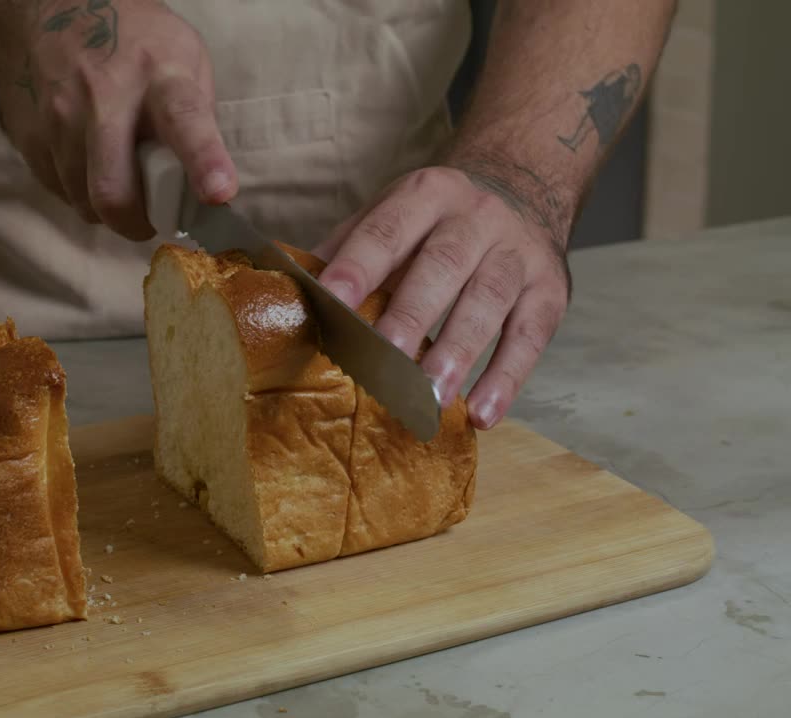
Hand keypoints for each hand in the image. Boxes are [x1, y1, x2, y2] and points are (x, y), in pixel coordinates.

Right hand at [0, 0, 236, 238]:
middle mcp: (104, 96)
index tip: (218, 193)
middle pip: (114, 190)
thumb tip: (201, 181)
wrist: (45, 9)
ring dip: (107, 208)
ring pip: (85, 202)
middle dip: (137, 221)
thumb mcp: (181, 56)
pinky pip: (61, 192)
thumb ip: (196, 115)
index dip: (202, 160)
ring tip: (118, 178)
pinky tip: (87, 160)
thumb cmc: (131, 40)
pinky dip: (80, 191)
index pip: (183, 119)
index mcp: (159, 73)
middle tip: (150, 218)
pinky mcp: (30, 137)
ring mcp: (59, 118)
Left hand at [314, 164, 572, 430]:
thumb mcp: (391, 212)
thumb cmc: (435, 219)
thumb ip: (345, 249)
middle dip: (412, 315)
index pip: (386, 230)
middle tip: (385, 360)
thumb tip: (287, 289)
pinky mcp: (550, 288)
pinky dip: (508, 378)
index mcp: (424, 194)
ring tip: (431, 396)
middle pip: (443, 266)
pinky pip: (531, 335)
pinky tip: (482, 413)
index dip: (359, 265)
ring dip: (459, 352)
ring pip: (488, 301)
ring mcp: (517, 252)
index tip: (332, 301)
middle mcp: (475, 217)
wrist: (523, 185)